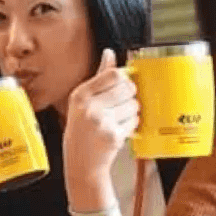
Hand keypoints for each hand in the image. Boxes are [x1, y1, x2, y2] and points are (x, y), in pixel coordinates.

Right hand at [62, 49, 138, 189]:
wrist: (81, 162)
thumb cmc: (81, 130)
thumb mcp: (82, 101)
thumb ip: (98, 77)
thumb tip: (110, 53)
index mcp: (80, 95)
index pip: (114, 75)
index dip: (123, 79)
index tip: (121, 86)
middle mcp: (89, 107)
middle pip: (128, 88)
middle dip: (129, 95)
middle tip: (120, 104)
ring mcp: (102, 122)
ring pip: (134, 105)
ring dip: (131, 111)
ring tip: (117, 119)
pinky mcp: (114, 136)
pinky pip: (134, 121)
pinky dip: (131, 125)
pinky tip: (119, 129)